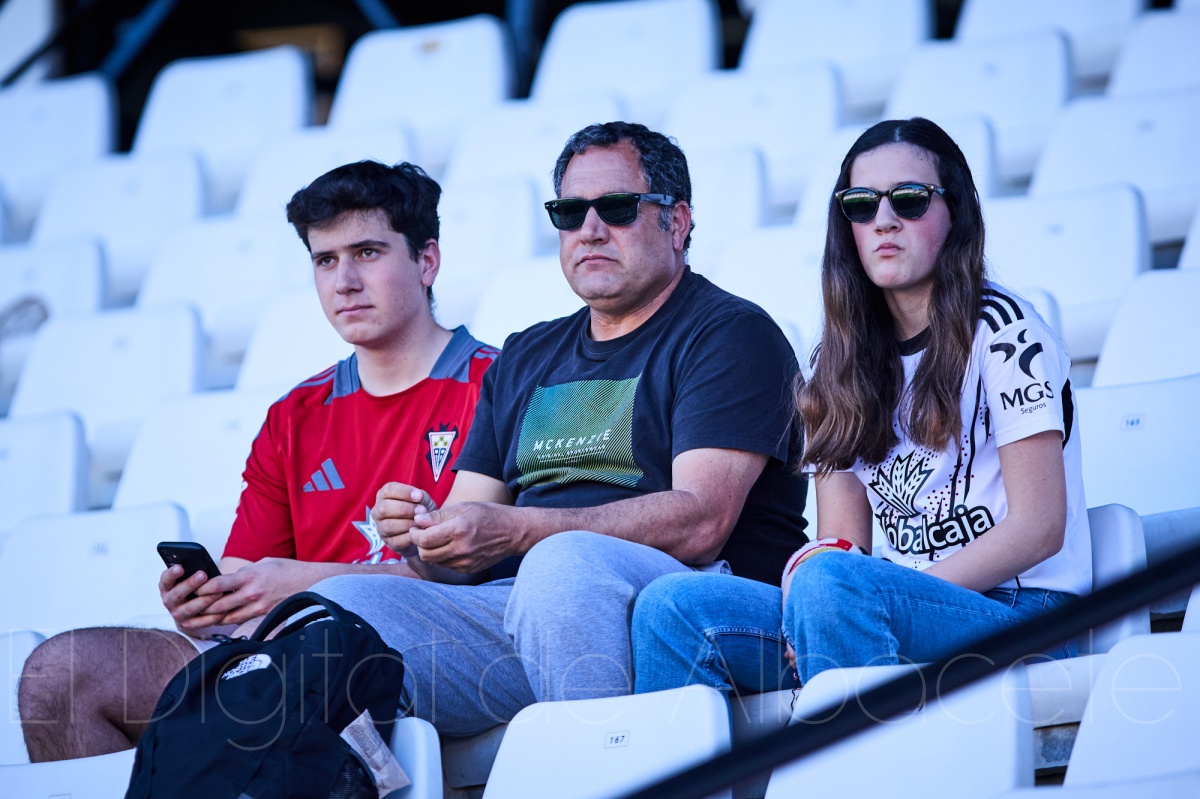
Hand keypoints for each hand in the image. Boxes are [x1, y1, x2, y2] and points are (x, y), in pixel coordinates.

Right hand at [159, 565, 227, 635]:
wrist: (189, 607)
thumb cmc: (191, 586)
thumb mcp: (187, 577)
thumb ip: (191, 571)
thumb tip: (203, 565)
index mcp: (167, 587)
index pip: (165, 579)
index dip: (172, 574)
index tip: (180, 567)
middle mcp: (169, 601)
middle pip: (177, 593)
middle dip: (190, 584)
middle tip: (203, 575)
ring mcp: (177, 614)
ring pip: (189, 608)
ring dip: (204, 600)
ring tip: (218, 593)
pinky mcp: (188, 624)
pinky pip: (200, 622)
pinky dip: (211, 617)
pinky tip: (222, 610)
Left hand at [193, 558, 317, 625]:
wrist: (311, 583)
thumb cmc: (288, 570)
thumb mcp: (264, 563)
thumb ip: (244, 572)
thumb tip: (229, 579)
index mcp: (250, 576)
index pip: (218, 584)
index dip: (202, 587)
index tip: (193, 588)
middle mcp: (252, 593)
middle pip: (219, 605)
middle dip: (202, 607)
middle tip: (189, 607)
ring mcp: (258, 607)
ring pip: (227, 617)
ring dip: (212, 618)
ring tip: (198, 618)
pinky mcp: (263, 615)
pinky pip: (240, 620)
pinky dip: (228, 620)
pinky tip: (219, 620)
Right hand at [373, 482, 437, 555]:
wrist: (425, 530)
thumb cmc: (421, 509)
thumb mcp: (423, 499)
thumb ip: (421, 497)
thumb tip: (419, 498)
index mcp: (385, 495)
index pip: (388, 490)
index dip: (404, 492)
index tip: (419, 496)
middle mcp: (378, 511)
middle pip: (384, 508)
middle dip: (404, 509)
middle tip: (421, 511)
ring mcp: (381, 528)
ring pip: (388, 526)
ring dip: (407, 524)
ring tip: (421, 523)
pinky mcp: (388, 542)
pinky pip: (395, 541)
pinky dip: (409, 537)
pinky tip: (418, 533)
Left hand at [410, 502, 522, 573]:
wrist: (514, 532)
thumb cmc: (489, 514)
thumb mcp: (464, 506)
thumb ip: (438, 515)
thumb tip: (418, 520)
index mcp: (459, 529)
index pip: (424, 539)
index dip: (414, 533)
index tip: (415, 526)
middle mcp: (461, 549)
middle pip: (426, 554)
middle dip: (419, 544)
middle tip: (422, 533)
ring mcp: (466, 562)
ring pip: (434, 562)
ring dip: (430, 551)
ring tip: (436, 539)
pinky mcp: (469, 570)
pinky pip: (446, 566)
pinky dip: (442, 557)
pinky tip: (449, 546)